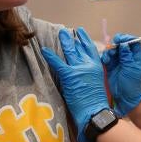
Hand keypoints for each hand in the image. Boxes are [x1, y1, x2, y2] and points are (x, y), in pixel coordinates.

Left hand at [42, 27, 108, 141]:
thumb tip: (80, 71)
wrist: (95, 111)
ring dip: (64, 41)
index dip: (84, 39)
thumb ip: (88, 75)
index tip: (80, 32)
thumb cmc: (95, 102)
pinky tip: (44, 50)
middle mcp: (89, 65)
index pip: (90, 49)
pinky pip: (58, 63)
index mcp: (96, 67)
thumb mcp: (96, 84)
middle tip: (66, 30)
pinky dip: (50, 56)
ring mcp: (79, 69)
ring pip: (70, 51)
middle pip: (79, 48)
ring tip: (59, 33)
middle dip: (72, 38)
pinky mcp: (69, 75)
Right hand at [101, 33, 140, 115]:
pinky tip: (105, 61)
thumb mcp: (130, 69)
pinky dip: (106, 57)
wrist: (124, 97)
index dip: (128, 39)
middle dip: (116, 44)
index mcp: (135, 57)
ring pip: (113, 50)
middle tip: (112, 47)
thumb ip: (127, 56)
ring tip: (108, 57)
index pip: (133, 43)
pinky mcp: (111, 66)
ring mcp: (118, 61)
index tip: (121, 39)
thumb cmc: (131, 84)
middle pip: (121, 45)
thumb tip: (124, 44)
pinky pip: (107, 57)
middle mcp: (127, 57)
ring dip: (110, 51)